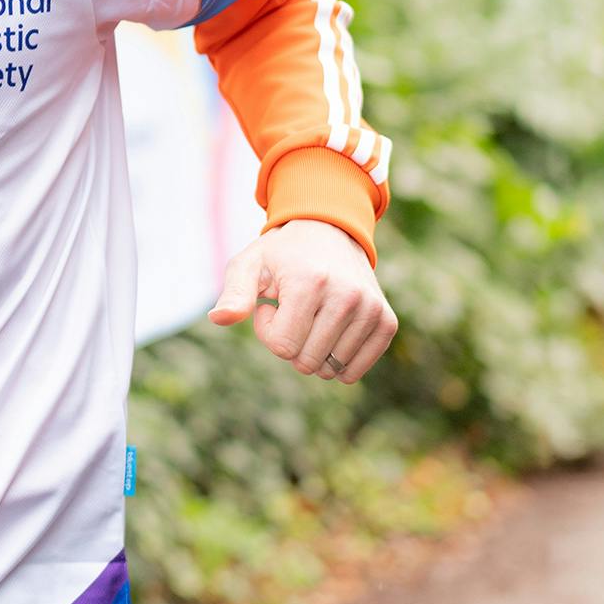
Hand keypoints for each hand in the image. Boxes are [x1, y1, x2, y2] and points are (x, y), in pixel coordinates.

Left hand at [206, 220, 397, 382]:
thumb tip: (218, 319)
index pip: (283, 346)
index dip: (268, 331)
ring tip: (312, 315)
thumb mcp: (249, 265)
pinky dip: (337, 361)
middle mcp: (347, 296)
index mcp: (310, 283)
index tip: (271, 305)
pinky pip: (355, 371)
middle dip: (291, 343)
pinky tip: (331, 330)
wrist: (329, 232)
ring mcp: (371, 310)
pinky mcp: (386, 322)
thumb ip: (234, 294)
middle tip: (292, 311)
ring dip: (314, 350)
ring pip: (330, 369)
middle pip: (306, 361)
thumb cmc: (281, 254)